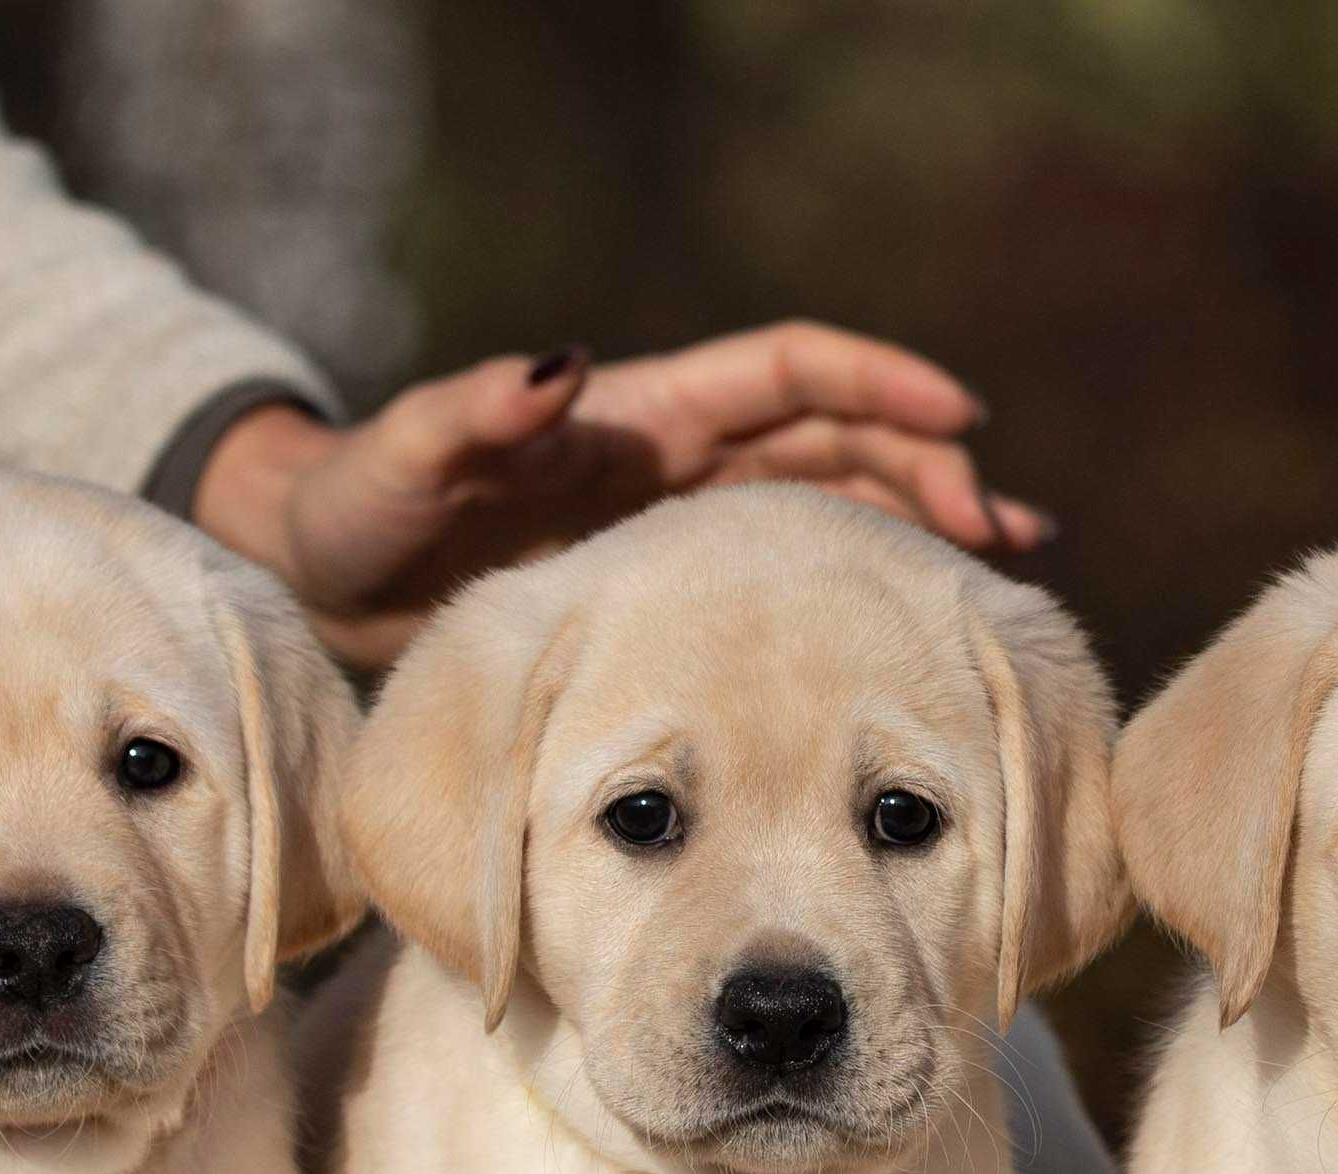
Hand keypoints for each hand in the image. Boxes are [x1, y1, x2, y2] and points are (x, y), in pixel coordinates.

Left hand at [192, 321, 1048, 666]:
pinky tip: (923, 642)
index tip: (960, 416)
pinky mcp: (677, 599)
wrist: (327, 576)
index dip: (877, 381)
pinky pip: (789, 589)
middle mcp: (681, 461)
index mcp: (639, 414)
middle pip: (841, 444)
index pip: (788, 374)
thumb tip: (557, 368)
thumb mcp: (408, 460)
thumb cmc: (360, 507)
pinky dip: (860, 599)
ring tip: (1009, 572)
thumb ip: (475, 415)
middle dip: (930, 472)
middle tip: (1003, 531)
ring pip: (836, 515)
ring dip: (920, 534)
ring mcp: (687, 529)